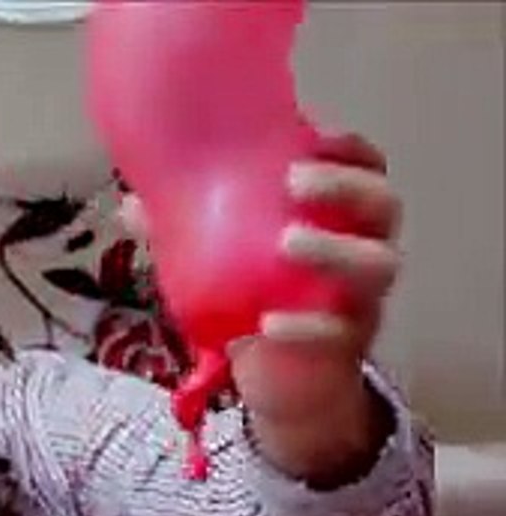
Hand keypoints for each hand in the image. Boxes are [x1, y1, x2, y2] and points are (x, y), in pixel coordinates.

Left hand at [118, 132, 400, 423]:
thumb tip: (132, 204)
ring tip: (287, 243)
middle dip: (346, 187)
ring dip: (336, 248)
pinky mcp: (348, 345)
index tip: (316, 135)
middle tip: (294, 181)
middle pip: (382, 206)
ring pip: (378, 264)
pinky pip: (341, 331)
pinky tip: (269, 324)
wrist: (282, 380)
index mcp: (341, 216)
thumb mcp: (221, 259)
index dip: (350, 150)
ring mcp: (361, 297)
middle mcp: (364, 247)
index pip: (366, 168)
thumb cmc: (258, 298)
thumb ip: (185, 230)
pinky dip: (307, 326)